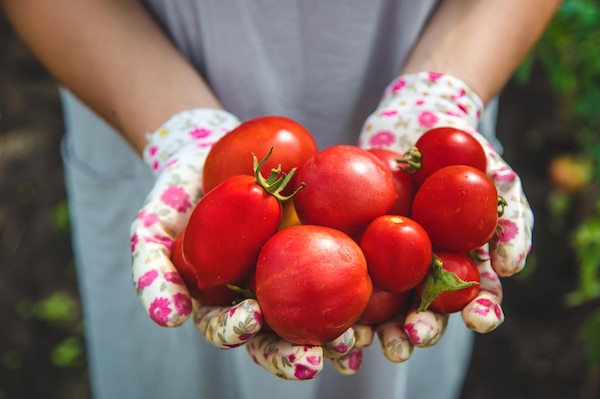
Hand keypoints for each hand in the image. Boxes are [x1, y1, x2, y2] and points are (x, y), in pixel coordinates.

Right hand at [130, 109, 358, 379]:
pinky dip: (360, 293)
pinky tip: (377, 300)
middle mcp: (259, 299)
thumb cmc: (176, 197)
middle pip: (278, 337)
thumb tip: (169, 319)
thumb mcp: (150, 230)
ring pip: (316, 319)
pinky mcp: (321, 251)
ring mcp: (292, 279)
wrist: (212, 155)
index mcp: (222, 305)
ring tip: (352, 344)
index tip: (250, 319)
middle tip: (311, 361)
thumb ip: (152, 274)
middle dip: (293, 354)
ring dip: (335, 339)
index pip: (229, 329)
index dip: (238, 331)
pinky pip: (342, 274)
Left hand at [358, 72, 533, 358]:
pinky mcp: (358, 248)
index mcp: (464, 265)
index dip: (481, 313)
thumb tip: (507, 268)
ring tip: (364, 343)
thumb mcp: (498, 177)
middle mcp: (428, 273)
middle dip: (420, 332)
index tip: (478, 319)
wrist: (416, 122)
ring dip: (377, 331)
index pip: (478, 298)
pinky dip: (342, 302)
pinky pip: (349, 276)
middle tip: (411, 338)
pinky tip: (333, 317)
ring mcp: (391, 263)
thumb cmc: (467, 152)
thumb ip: (511, 218)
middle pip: (427, 313)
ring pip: (385, 308)